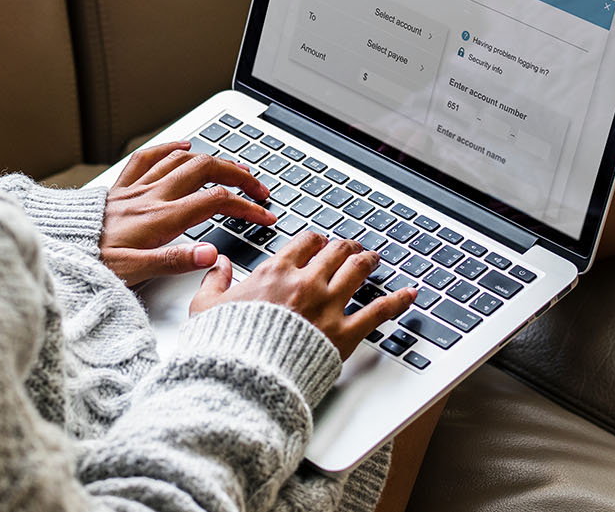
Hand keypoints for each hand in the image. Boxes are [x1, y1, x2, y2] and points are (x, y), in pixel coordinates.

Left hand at [100, 141, 275, 283]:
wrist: (59, 248)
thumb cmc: (93, 262)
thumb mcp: (136, 271)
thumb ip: (175, 261)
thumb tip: (211, 254)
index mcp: (160, 219)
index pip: (216, 202)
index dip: (247, 206)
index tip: (265, 216)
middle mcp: (151, 197)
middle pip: (205, 170)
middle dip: (238, 175)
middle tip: (259, 188)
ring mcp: (136, 189)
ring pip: (181, 160)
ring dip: (213, 160)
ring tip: (234, 169)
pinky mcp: (121, 188)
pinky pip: (147, 157)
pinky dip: (169, 148)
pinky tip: (183, 146)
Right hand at [188, 231, 416, 357]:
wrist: (246, 374)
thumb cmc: (226, 343)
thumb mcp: (205, 306)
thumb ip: (214, 281)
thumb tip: (217, 265)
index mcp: (274, 272)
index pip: (304, 243)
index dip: (315, 241)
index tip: (318, 244)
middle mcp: (306, 282)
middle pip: (335, 252)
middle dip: (345, 247)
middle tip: (351, 248)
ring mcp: (329, 306)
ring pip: (358, 271)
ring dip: (368, 261)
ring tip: (374, 259)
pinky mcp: (345, 333)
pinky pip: (379, 311)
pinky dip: (397, 300)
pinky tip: (409, 294)